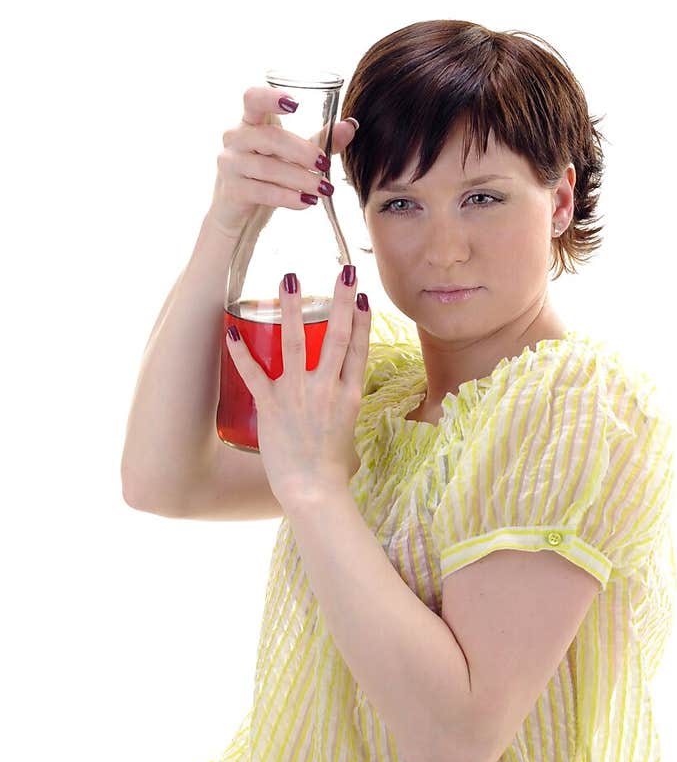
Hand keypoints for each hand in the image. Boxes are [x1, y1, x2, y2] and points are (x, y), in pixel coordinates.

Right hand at [208, 85, 358, 238]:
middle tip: (325, 164)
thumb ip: (319, 140)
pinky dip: (289, 198)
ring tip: (323, 189)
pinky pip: (263, 192)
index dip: (271, 98)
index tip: (296, 105)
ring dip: (301, 178)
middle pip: (269, 137)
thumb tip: (349, 126)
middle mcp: (236, 138)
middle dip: (301, 151)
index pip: (253, 99)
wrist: (239, 216)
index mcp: (251, 122)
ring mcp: (230, 164)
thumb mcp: (292, 157)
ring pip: (268, 168)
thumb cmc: (266, 178)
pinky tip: (307, 202)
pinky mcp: (232, 190)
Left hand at [225, 266, 369, 504]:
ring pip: (295, 342)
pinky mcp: (272, 407)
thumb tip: (340, 400)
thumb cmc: (331, 470)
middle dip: (340, 300)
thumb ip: (342, 409)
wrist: (315, 492)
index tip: (361, 293)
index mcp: (350, 394)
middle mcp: (328, 389)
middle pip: (337, 335)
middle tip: (342, 269)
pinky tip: (230, 331)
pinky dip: (240, 353)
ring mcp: (300, 395)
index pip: (359, 347)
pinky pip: (254, 374)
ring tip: (288, 280)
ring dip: (291, 308)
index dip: (362, 318)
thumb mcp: (348, 432)